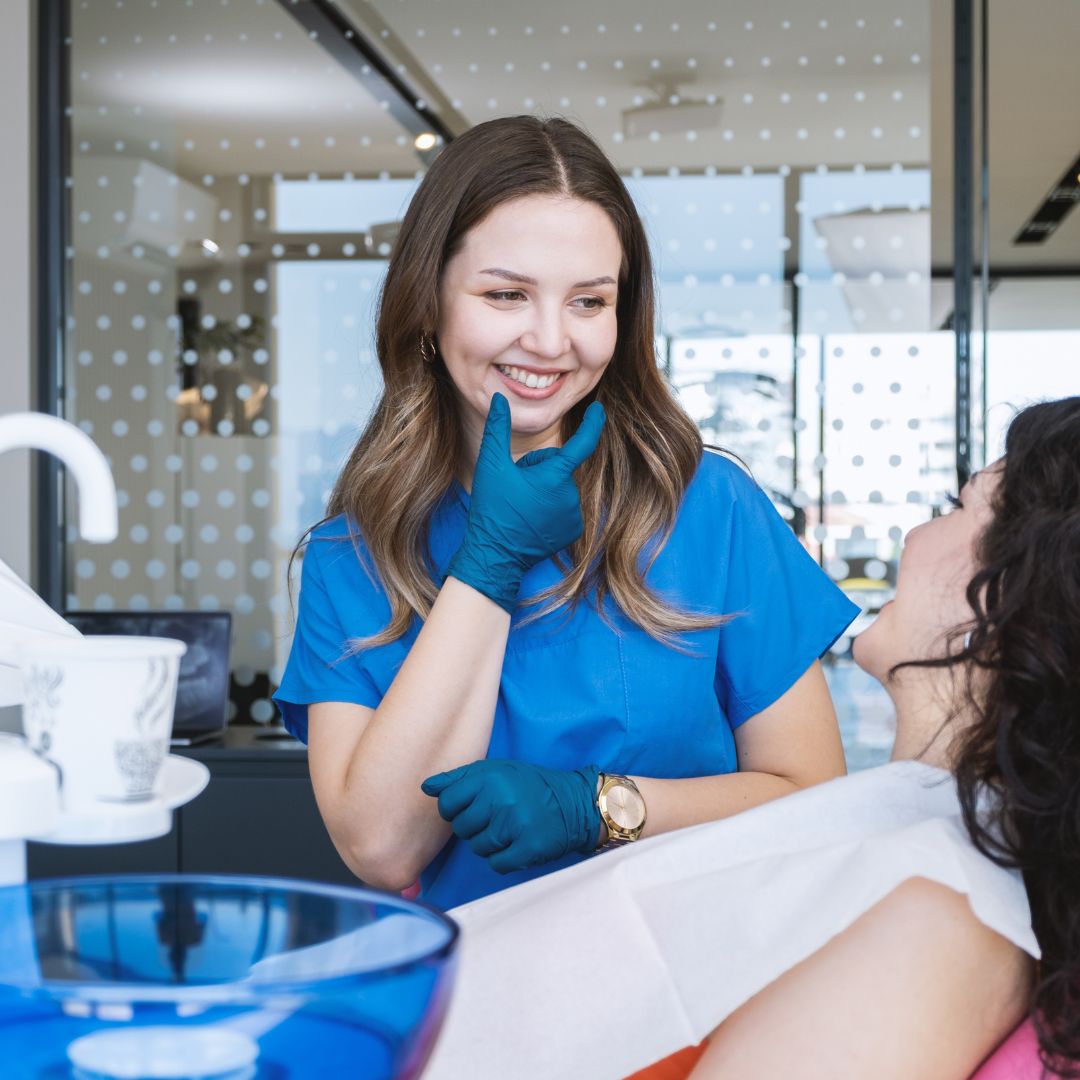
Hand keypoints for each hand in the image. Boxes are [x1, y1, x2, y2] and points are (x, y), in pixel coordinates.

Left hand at [421, 759, 601, 873]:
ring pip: (477, 847)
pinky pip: (496, 863)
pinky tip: (516, 843)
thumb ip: (459, 778)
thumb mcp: (496, 771)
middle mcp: (501, 799)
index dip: (454, 809)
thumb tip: (426, 788)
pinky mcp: (528, 848)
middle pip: (461, 827)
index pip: (447, 802)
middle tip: (495, 817)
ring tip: (508, 829)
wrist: (574, 804)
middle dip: (473, 826)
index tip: (470, 807)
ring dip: (489, 843)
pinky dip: (503, 858)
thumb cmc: (529, 786)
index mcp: (490, 777)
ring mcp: (516, 825)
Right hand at [446, 393, 605, 612]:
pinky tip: (532, 518)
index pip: (583, 442)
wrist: (495, 555)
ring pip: (560, 488)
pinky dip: (550, 509)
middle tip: (516, 486)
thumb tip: (499, 399)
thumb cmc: (492, 509)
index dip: (593, 423)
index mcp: (555, 475)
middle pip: (559, 467)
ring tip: (521, 505)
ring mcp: (574, 515)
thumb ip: (497, 428)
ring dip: (544, 490)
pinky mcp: (573, 531)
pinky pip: (565, 508)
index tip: (599, 410)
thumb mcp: (490, 465)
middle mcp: (571, 494)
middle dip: (540, 469)